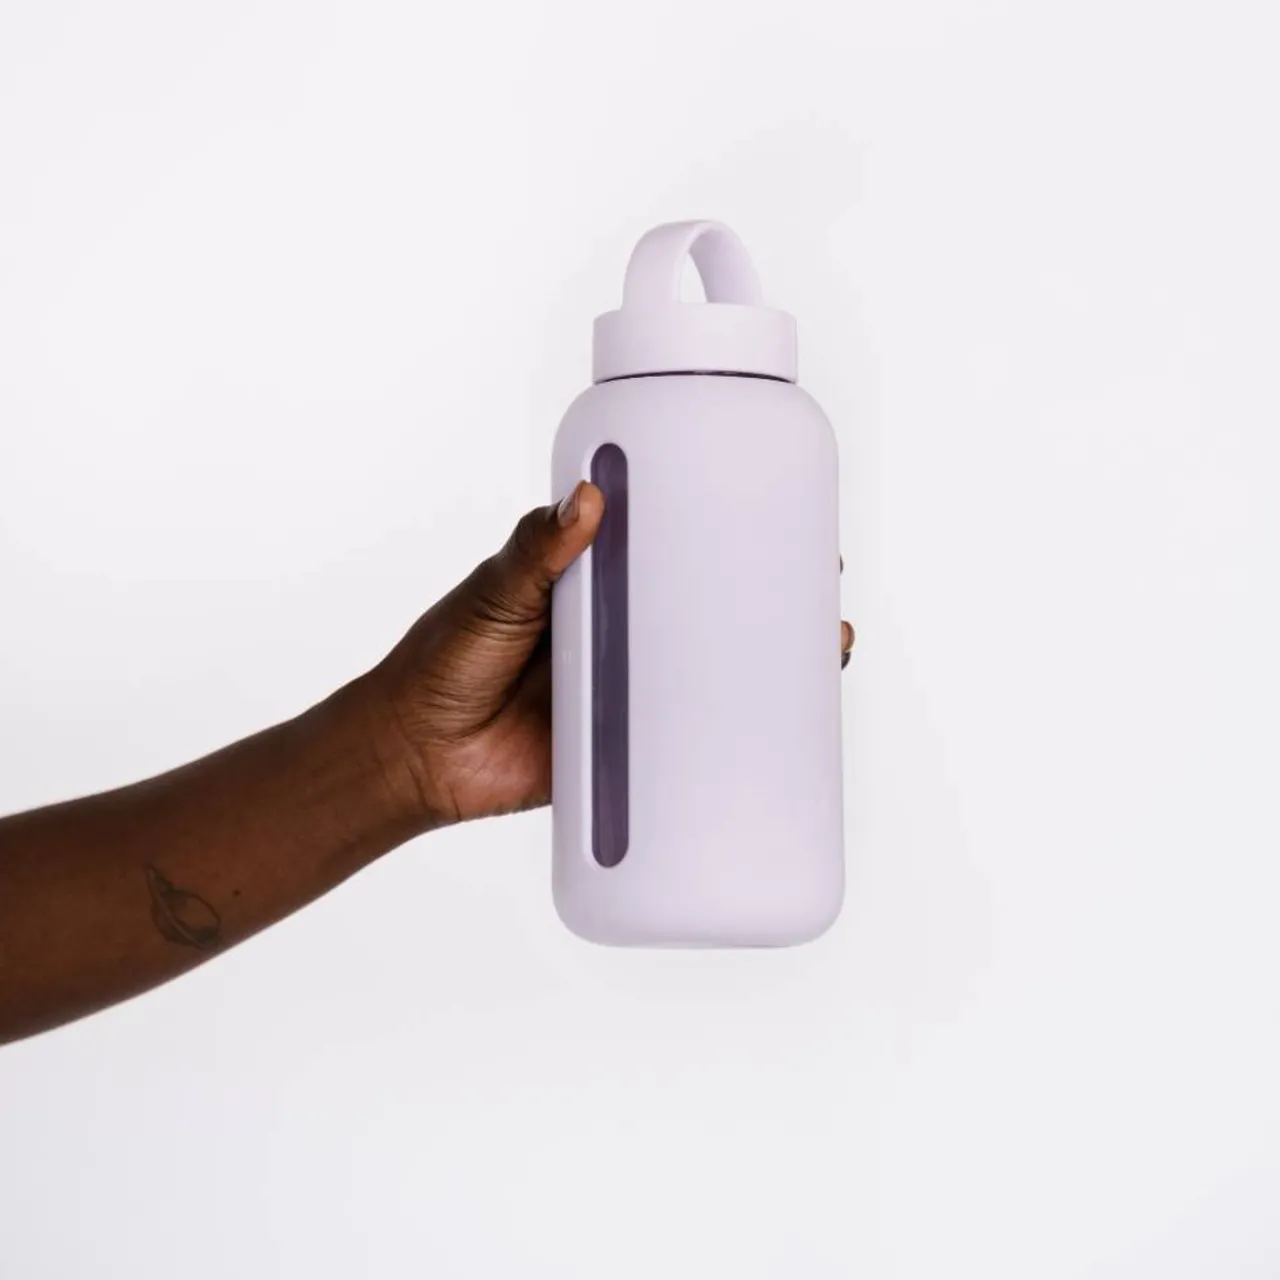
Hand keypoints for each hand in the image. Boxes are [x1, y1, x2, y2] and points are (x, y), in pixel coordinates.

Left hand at [363, 483, 855, 827]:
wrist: (414, 754)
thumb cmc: (442, 661)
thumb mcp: (492, 592)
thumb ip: (534, 551)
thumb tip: (589, 500)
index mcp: (596, 586)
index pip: (672, 552)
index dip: (725, 539)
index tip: (782, 519)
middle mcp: (620, 636)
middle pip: (707, 613)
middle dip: (769, 602)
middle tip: (824, 590)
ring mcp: (626, 693)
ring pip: (709, 677)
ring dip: (766, 667)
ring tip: (823, 652)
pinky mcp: (622, 750)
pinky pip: (684, 743)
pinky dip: (728, 737)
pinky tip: (776, 732)